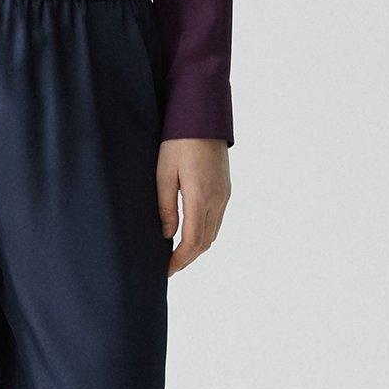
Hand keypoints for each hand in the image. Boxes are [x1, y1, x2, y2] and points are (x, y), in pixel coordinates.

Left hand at [157, 139, 230, 274]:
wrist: (203, 118)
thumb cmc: (177, 142)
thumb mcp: (163, 173)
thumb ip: (166, 207)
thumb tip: (167, 235)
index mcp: (200, 196)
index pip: (192, 241)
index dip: (179, 260)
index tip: (166, 270)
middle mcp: (217, 199)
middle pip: (205, 242)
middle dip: (188, 258)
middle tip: (169, 267)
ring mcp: (224, 195)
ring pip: (213, 233)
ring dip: (197, 248)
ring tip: (177, 255)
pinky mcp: (226, 190)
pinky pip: (217, 220)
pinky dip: (204, 234)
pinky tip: (190, 234)